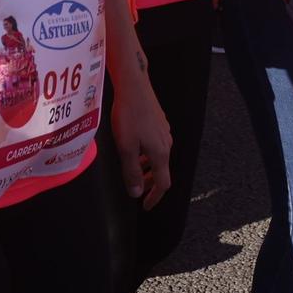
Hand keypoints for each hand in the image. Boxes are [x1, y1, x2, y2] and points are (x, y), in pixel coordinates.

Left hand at [109, 55, 172, 209]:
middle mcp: (166, 143)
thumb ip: (131, 172)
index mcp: (160, 152)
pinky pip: (156, 145)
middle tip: (138, 191)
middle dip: (151, 184)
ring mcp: (164, 131)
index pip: (163, 183)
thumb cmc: (129, 115)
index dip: (155, 197)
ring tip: (134, 171)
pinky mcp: (159, 122)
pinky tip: (136, 149)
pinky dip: (148, 155)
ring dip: (148, 169)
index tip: (146, 206)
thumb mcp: (126, 148)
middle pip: (162, 171)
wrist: (134, 86)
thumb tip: (136, 192)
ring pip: (159, 157)